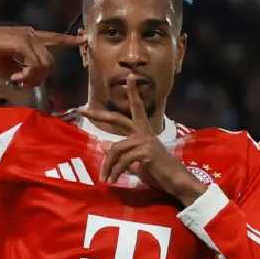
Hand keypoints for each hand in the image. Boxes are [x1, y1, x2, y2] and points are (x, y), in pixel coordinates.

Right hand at [0, 27, 84, 86]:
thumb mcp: (9, 64)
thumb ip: (23, 69)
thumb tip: (28, 79)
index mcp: (29, 36)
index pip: (54, 38)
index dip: (69, 40)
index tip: (84, 39)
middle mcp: (31, 34)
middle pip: (50, 61)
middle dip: (39, 78)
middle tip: (22, 83)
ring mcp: (28, 36)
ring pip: (44, 64)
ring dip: (33, 78)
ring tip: (18, 80)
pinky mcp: (22, 42)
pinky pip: (35, 64)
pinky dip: (27, 75)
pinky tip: (15, 77)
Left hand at [77, 74, 205, 204]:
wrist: (176, 181)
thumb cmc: (159, 172)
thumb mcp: (137, 162)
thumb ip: (123, 153)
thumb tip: (105, 145)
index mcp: (144, 131)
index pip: (137, 108)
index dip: (133, 92)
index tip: (130, 77)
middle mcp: (144, 132)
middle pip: (118, 119)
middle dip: (100, 114)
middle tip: (83, 110)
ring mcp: (145, 141)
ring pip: (115, 149)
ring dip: (108, 166)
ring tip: (105, 178)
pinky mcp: (146, 153)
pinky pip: (122, 161)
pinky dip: (115, 172)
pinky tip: (113, 180)